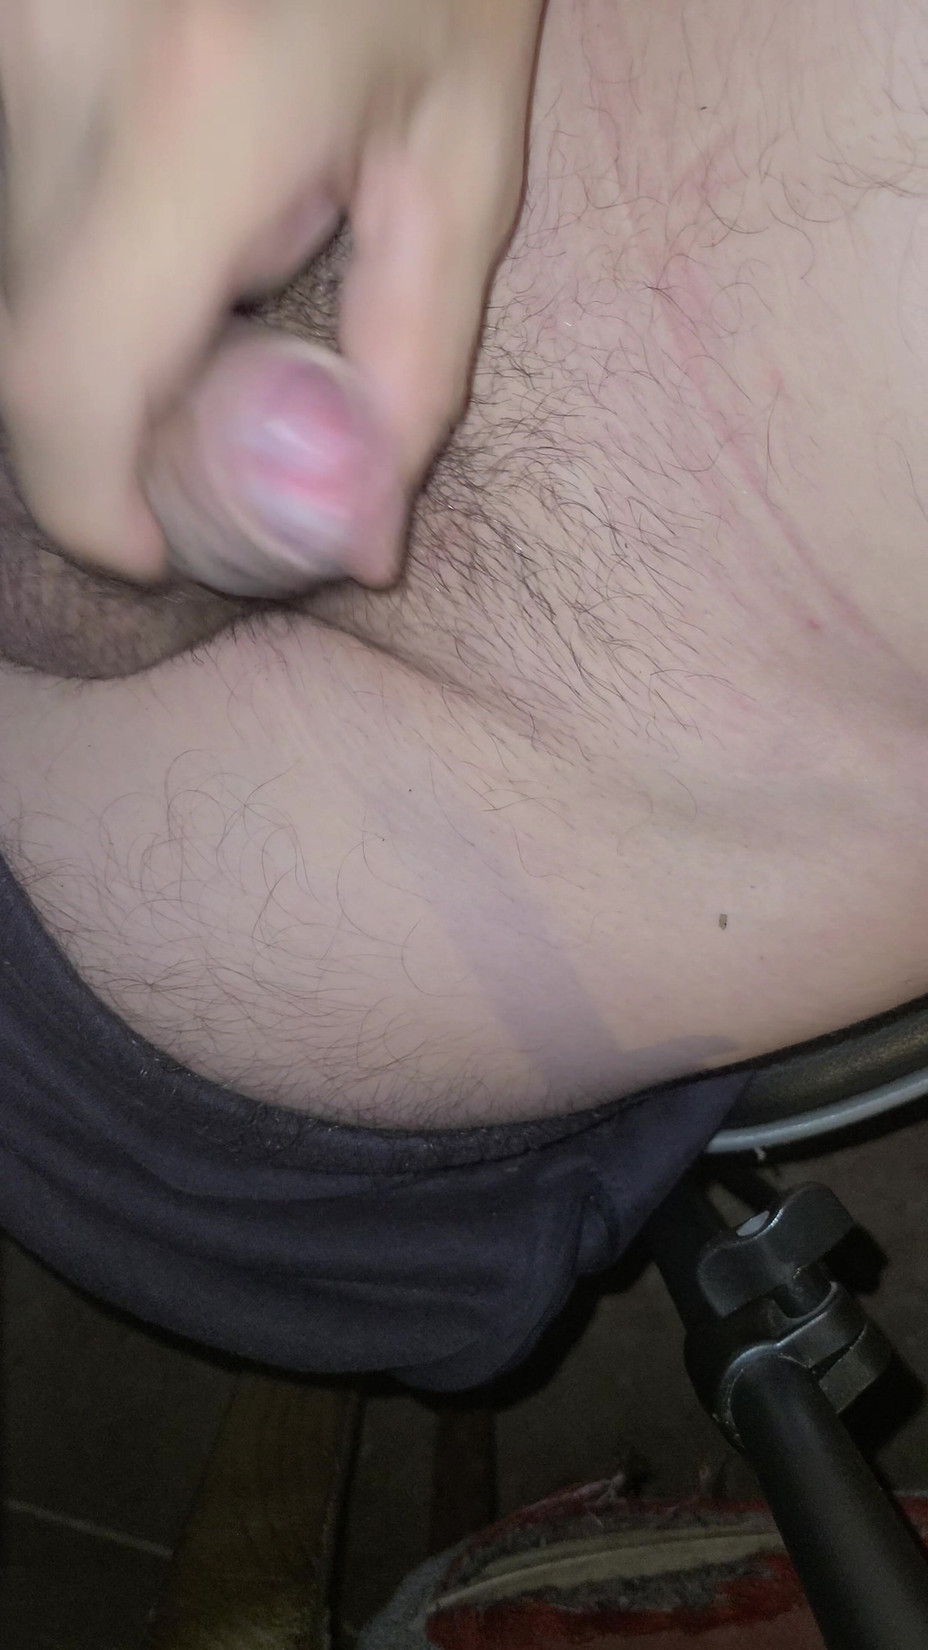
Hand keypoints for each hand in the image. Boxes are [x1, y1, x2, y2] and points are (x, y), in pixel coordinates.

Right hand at [0, 0, 541, 589]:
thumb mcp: (459, 162)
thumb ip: (410, 369)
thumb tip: (354, 546)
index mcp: (194, 114)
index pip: (61, 382)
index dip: (88, 504)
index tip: (151, 544)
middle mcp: (55, 60)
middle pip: (24, 335)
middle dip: (111, 414)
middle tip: (213, 400)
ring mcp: (4, 29)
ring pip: (10, 266)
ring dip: (96, 317)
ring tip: (213, 258)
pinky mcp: (0, 25)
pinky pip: (11, 191)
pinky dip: (81, 245)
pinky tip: (170, 200)